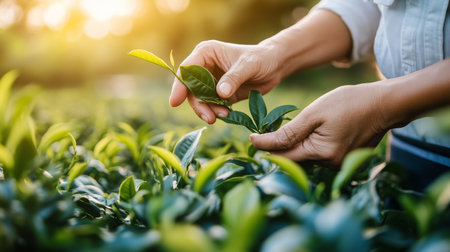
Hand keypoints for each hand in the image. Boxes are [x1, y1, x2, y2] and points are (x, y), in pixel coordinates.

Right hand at [169, 40, 282, 123]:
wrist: (274, 66)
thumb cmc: (261, 59)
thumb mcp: (248, 66)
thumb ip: (233, 78)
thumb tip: (219, 93)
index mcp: (206, 53)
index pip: (187, 70)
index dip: (179, 86)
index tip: (175, 102)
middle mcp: (204, 66)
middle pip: (190, 89)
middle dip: (198, 105)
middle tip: (210, 118)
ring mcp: (210, 81)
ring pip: (199, 100)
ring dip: (208, 110)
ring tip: (224, 115)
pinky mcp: (219, 93)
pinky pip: (211, 105)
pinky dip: (216, 112)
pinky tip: (227, 114)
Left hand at [250, 83, 387, 167]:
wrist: (385, 104)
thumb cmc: (349, 103)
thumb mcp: (314, 113)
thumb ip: (287, 132)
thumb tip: (260, 143)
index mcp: (320, 153)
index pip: (283, 157)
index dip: (265, 148)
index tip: (251, 137)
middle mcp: (330, 165)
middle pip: (294, 160)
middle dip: (279, 147)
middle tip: (267, 131)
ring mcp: (338, 165)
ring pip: (306, 158)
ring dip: (296, 146)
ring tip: (292, 129)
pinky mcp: (344, 161)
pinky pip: (319, 156)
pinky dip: (310, 146)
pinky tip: (311, 133)